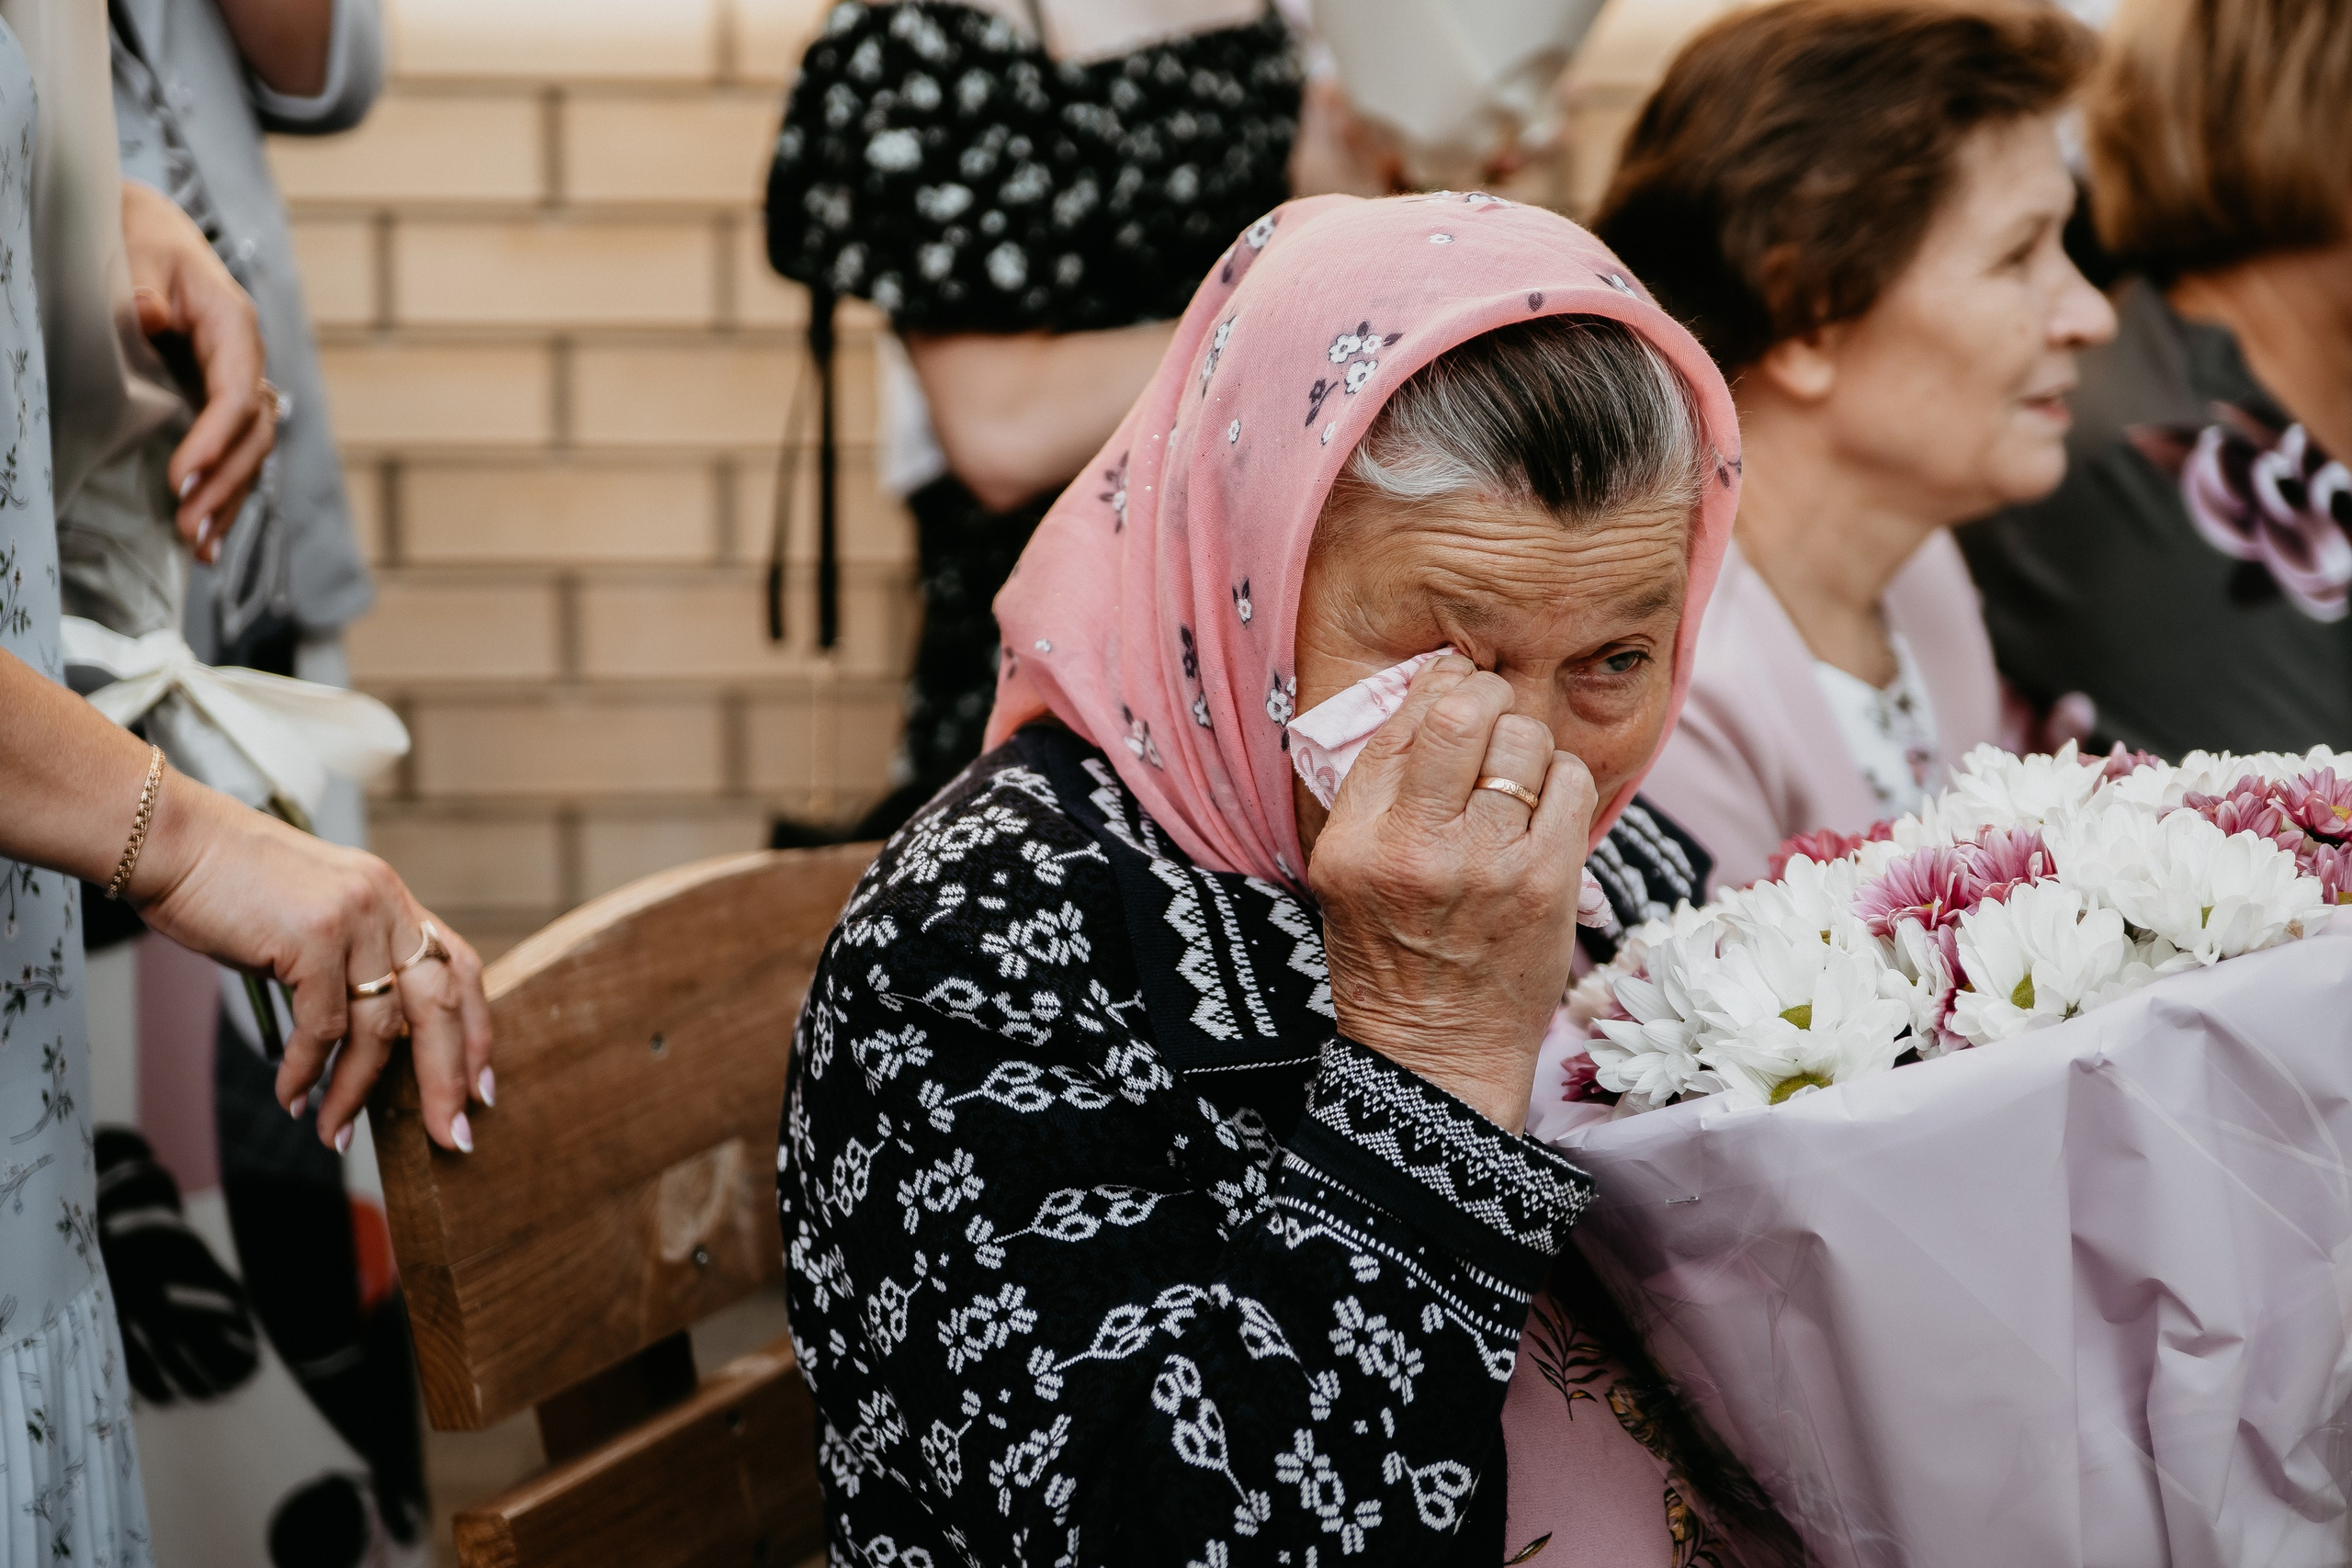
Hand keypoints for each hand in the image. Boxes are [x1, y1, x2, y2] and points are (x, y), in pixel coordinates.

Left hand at [120, 180, 275, 564]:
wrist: (153, 237)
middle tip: (187, 525)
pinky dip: (225, 498)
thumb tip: (148, 318)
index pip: (238, 394)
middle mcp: (247, 362)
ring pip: (251, 455)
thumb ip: (144, 287)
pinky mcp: (222, 407)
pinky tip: (205, 539)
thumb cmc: (144, 244)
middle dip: (224, 485)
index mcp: (235, 326)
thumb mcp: (140, 254)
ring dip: (228, 502)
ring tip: (196, 546)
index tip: (180, 478)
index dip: (215, 441)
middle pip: (253, 436)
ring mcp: (239, 386)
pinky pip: (235, 458)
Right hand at [127, 771, 492, 1154]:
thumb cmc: (233, 886)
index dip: (476, 1031)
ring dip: (356, 1093)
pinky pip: (321, 1029)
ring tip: (336, 1134)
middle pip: (439, 1008)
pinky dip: (306, 1073)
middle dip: (446, 1080)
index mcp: (394, 900)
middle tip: (451, 1137)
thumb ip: (351, 959)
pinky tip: (292, 1098)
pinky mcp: (312, 938)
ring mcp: (354, 920)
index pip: (461, 969)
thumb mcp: (315, 914)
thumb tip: (371, 1040)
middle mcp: (386, 905)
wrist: (175, 842)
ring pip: (377, 1029)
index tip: (481, 1087)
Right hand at [1306, 656, 1596, 1130]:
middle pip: (1468, 712)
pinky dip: (1563, 782)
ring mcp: (1487, 863)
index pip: (1403, 721)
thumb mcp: (1348, 871)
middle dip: (1488, 698)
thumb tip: (1437, 685)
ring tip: (1516, 778)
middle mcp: (1416, 845)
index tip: (1455, 683)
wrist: (1437, 1052)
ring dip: (1528, 744)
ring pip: (1527, 739)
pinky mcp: (1548, 883)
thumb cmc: (1391, 955)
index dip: (1440, 684)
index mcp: (1355, 839)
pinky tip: (1544, 810)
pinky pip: (1572, 783)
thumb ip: (1381, 787)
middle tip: (1493, 717)